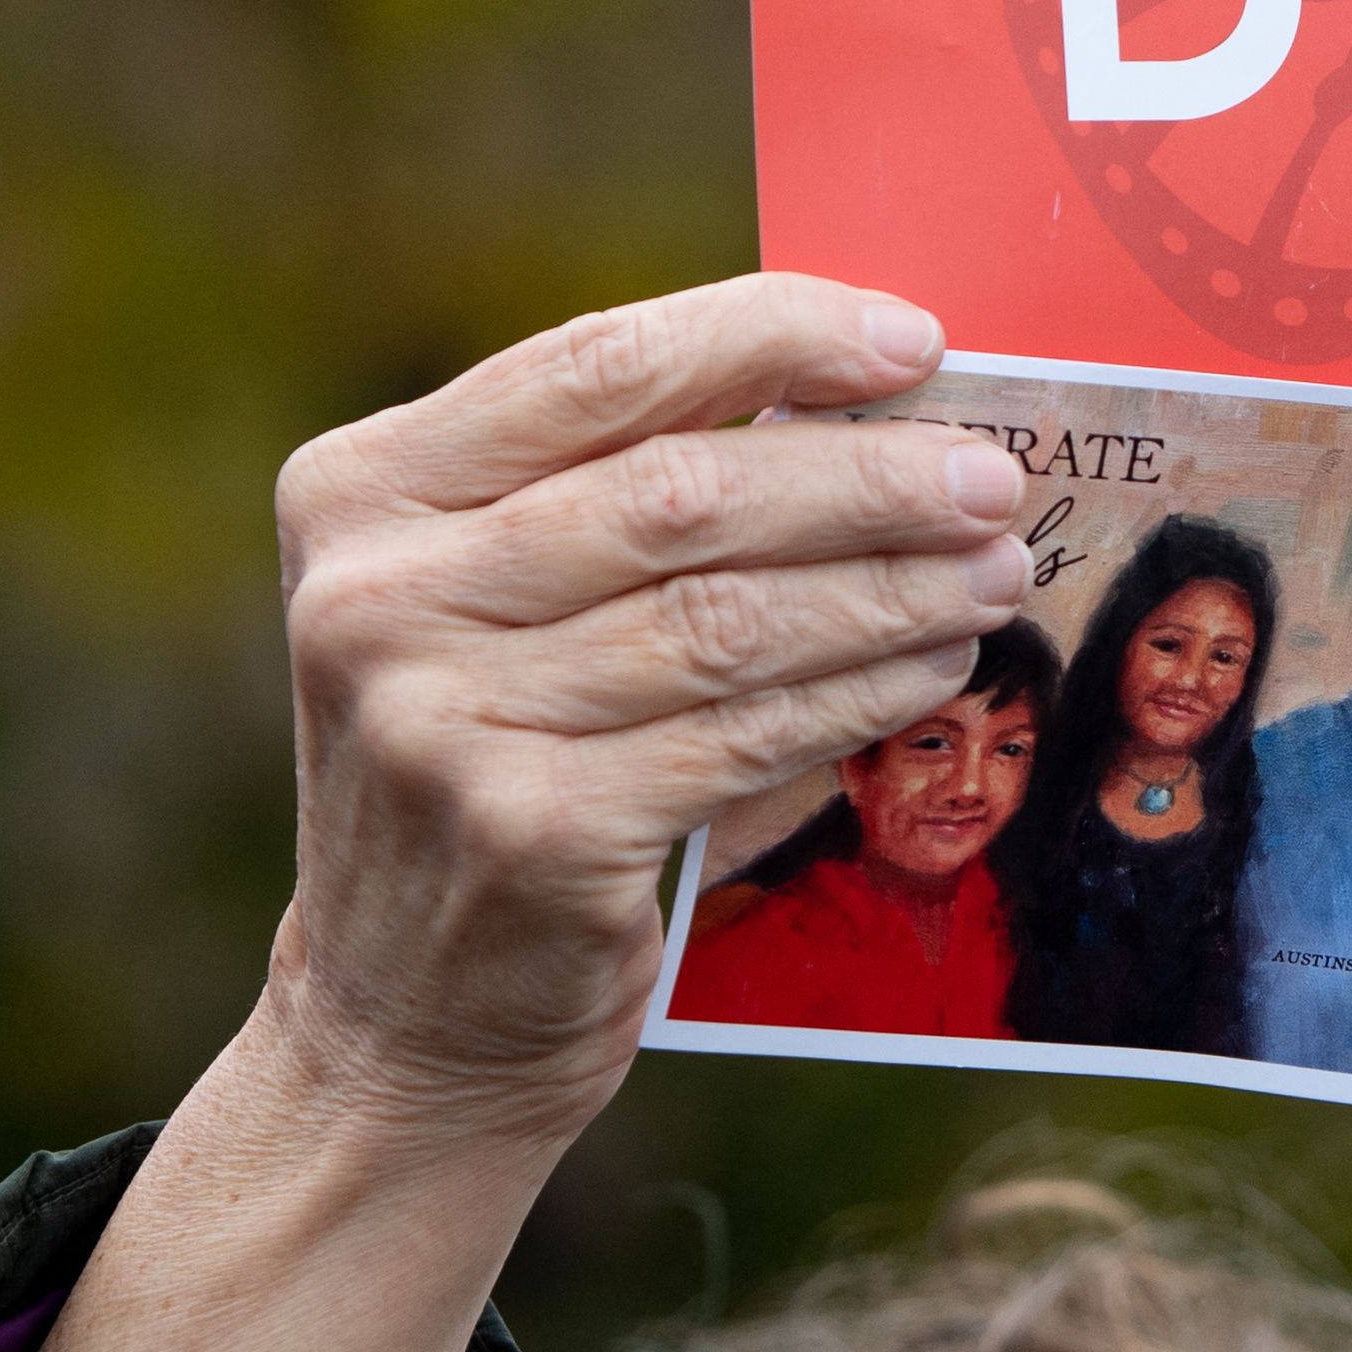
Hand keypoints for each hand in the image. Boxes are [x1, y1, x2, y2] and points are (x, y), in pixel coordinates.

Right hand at [260, 271, 1029, 1144]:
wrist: (397, 1015)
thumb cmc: (484, 760)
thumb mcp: (483, 599)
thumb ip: (612, 487)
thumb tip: (869, 396)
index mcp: (360, 491)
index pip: (598, 367)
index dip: (773, 336)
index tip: (912, 340)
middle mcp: (377, 597)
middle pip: (681, 492)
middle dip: (866, 477)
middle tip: (990, 479)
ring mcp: (443, 721)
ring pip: (729, 618)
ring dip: (890, 589)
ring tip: (992, 571)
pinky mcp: (532, 833)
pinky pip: (745, 735)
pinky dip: (859, 693)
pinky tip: (932, 668)